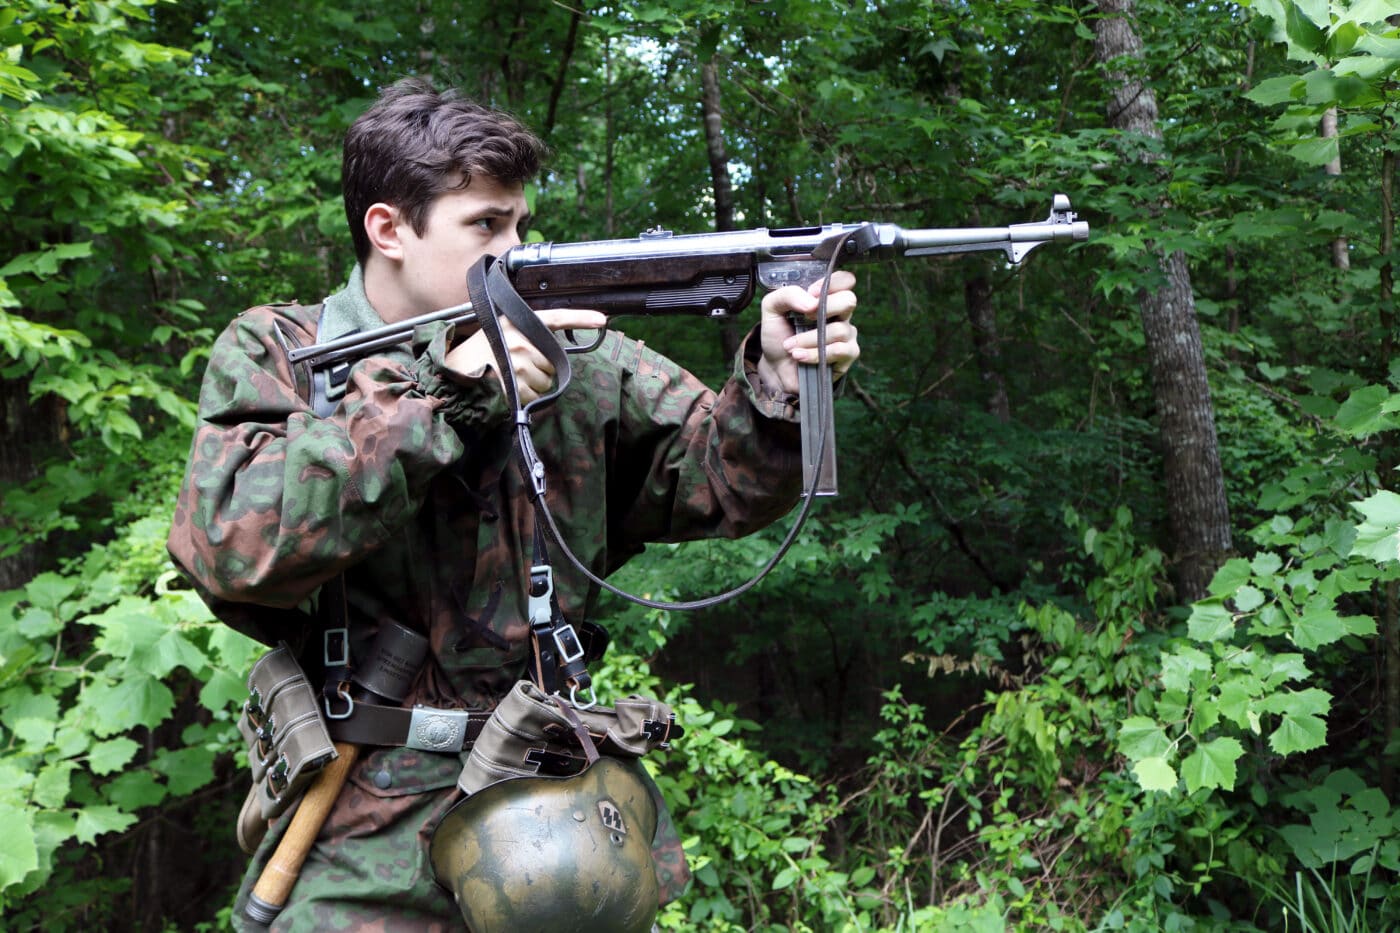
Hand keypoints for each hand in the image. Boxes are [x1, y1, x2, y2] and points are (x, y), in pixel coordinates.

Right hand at [445, 308, 606, 403]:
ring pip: (546, 380)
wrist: (451, 376)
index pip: (555, 318)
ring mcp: (519, 363)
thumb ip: (524, 336)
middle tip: (513, 367)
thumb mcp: (498, 334)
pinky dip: (526, 398)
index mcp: (515, 323)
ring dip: (533, 385)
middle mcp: (520, 340)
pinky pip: (536, 396)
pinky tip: (508, 390)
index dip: (580, 318)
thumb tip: (551, 350)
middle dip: (539, 368)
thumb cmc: (476, 356)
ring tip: (508, 379)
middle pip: (552, 360)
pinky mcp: (516, 384)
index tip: (602, 320)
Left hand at [757, 270, 859, 396]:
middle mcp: (840, 314)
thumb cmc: (778, 335)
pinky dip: (815, 354)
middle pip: (849, 299)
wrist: (775, 367)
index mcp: (826, 297)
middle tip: (804, 317)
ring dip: (809, 339)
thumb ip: (787, 294)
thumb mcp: (772, 308)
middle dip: (824, 308)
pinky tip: (800, 356)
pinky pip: (839, 350)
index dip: (832, 282)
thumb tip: (812, 301)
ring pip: (839, 330)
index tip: (811, 293)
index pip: (845, 280)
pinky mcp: (847, 355)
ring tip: (791, 346)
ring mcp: (847, 334)